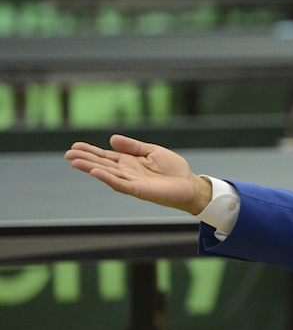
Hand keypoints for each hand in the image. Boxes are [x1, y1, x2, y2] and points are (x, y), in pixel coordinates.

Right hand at [65, 134, 211, 214]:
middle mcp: (127, 172)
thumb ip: (132, 146)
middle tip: (67, 154)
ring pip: (107, 174)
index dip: (90, 151)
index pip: (106, 156)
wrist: (188, 184)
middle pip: (102, 164)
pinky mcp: (139, 190)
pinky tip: (96, 172)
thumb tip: (111, 139)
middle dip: (85, 159)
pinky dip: (108, 178)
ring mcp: (131, 181)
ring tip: (75, 162)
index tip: (75, 146)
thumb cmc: (172, 168)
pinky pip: (121, 184)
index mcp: (129, 162)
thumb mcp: (152, 151)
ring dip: (91, 168)